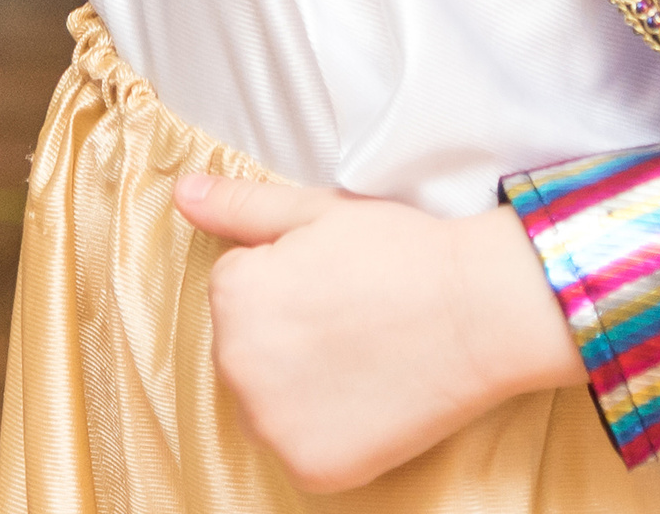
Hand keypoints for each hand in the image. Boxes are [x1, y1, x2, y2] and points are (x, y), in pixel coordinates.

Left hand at [173, 172, 580, 492]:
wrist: (477, 311)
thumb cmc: (400, 251)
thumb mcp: (316, 210)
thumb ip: (239, 205)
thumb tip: (182, 192)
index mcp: (232, 294)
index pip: (237, 289)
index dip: (289, 279)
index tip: (335, 277)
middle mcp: (235, 363)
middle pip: (245, 347)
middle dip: (284, 332)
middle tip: (350, 314)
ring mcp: (270, 423)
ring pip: (267, 400)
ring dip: (298, 384)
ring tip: (360, 353)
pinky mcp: (308, 467)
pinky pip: (299, 448)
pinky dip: (327, 430)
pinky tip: (367, 396)